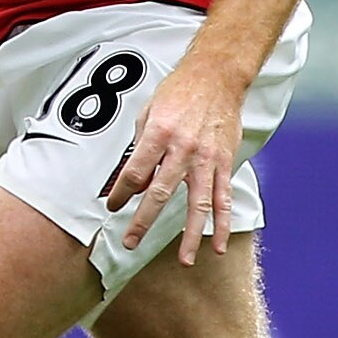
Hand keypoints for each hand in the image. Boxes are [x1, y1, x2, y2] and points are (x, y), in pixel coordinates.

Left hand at [103, 54, 244, 263]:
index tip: (112, 208)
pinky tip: (217, 244)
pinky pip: (224, 198)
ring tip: (185, 259)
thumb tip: (136, 184)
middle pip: (161, 192)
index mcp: (158, 134)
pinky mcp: (225, 163)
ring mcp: (207, 159)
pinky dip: (222, 223)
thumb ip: (141, 149)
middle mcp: (183, 149)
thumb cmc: (178, 93)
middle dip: (143, 221)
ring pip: (199, 203)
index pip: (134, 172)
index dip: (120, 193)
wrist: (216, 77)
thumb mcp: (148, 113)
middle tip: (130, 242)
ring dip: (191, 234)